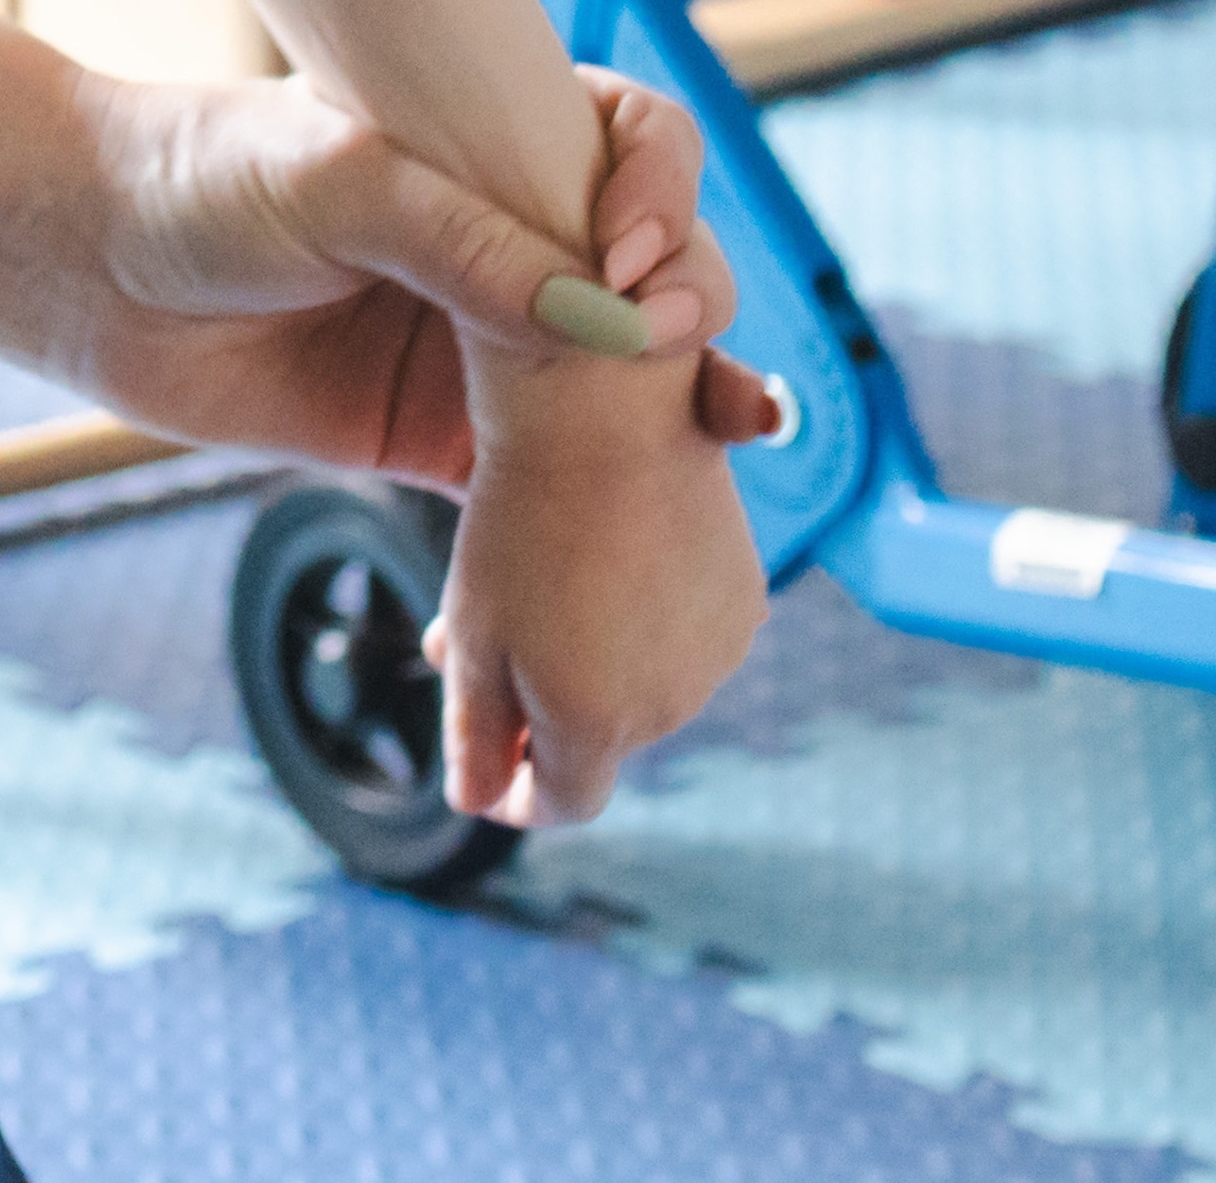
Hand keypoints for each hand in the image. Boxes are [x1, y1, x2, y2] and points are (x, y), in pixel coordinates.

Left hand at [41, 63, 779, 490]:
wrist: (88, 271)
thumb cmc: (202, 180)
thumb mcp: (336, 180)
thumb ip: (463, 244)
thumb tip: (601, 316)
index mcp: (497, 144)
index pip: (635, 148)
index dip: (663, 195)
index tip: (630, 251)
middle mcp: (513, 240)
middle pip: (655, 275)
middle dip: (692, 310)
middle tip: (677, 353)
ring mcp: (489, 344)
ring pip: (621, 386)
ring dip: (683, 414)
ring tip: (735, 431)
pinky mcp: (449, 440)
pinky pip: (547, 493)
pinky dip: (595, 519)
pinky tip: (638, 539)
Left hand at [430, 354, 769, 825]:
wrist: (603, 414)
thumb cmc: (517, 521)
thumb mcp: (474, 631)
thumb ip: (476, 732)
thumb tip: (478, 803)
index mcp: (594, 722)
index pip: (564, 800)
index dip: (521, 796)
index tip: (488, 774)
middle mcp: (669, 704)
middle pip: (599, 741)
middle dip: (542, 712)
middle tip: (475, 646)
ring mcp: (715, 654)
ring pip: (642, 689)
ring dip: (591, 664)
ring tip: (535, 592)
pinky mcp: (741, 602)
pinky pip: (683, 640)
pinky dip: (640, 623)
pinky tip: (601, 562)